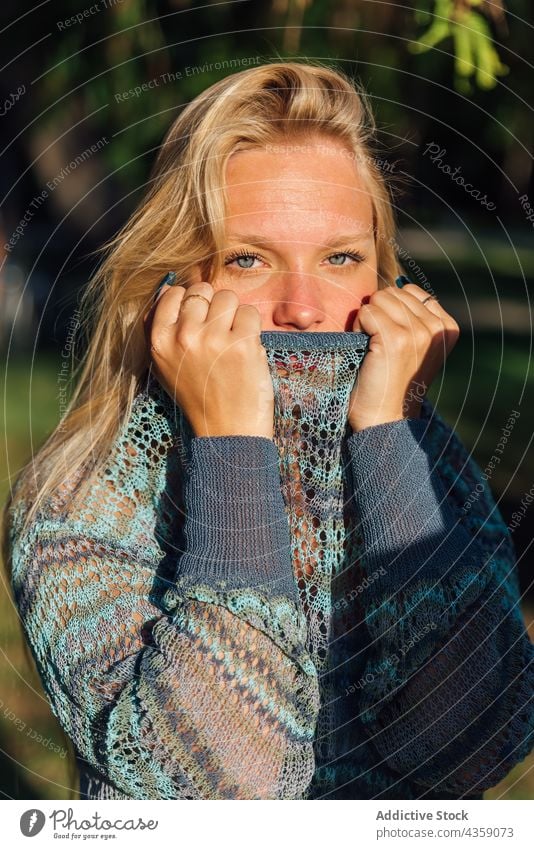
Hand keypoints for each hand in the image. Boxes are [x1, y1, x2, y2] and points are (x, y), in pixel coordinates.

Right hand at [144, 281, 274, 438]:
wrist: (227, 430)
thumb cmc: (198, 397)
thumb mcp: (165, 366)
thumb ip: (162, 329)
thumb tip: (167, 288)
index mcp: (159, 341)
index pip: (172, 293)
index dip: (190, 301)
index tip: (199, 319)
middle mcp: (183, 336)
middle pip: (202, 291)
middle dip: (213, 306)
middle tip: (218, 332)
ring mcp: (213, 339)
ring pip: (227, 297)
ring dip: (234, 314)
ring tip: (232, 339)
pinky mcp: (242, 344)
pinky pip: (250, 312)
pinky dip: (252, 327)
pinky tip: (246, 347)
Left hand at [348, 283, 459, 431]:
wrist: (385, 417)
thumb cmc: (392, 380)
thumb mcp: (416, 345)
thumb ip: (415, 315)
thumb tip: (398, 282)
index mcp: (448, 326)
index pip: (410, 291)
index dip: (392, 311)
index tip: (394, 341)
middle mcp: (437, 328)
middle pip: (393, 292)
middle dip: (379, 314)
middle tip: (380, 346)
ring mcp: (419, 333)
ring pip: (379, 299)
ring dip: (367, 321)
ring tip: (373, 348)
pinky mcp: (395, 339)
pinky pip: (366, 312)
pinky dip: (358, 328)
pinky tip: (366, 350)